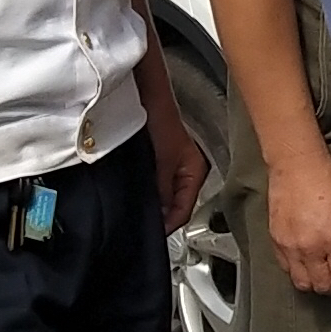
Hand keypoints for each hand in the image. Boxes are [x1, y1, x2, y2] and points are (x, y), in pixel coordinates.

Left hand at [144, 85, 206, 233]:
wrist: (147, 96)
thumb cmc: (160, 120)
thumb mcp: (163, 162)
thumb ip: (162, 191)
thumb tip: (158, 216)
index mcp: (195, 173)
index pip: (184, 211)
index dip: (168, 225)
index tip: (153, 235)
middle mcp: (187, 172)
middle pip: (175, 206)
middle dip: (160, 216)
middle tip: (144, 227)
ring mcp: (172, 167)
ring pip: (164, 196)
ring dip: (153, 204)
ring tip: (138, 211)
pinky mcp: (158, 162)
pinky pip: (155, 186)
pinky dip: (146, 192)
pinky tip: (135, 194)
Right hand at [263, 153, 330, 296]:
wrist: (296, 164)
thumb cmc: (328, 178)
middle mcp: (311, 247)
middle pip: (324, 286)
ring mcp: (291, 246)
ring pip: (304, 282)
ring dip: (316, 283)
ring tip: (325, 275)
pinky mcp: (276, 241)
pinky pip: (287, 269)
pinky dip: (299, 271)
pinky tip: (308, 263)